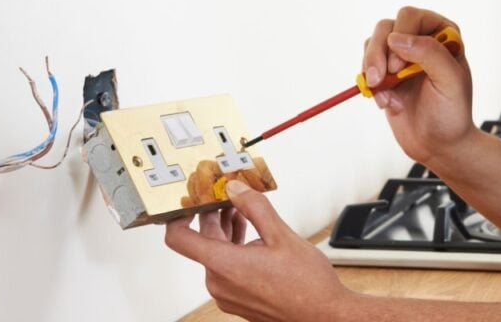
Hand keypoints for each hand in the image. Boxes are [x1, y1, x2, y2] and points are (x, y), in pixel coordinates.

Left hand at [164, 180, 354, 321]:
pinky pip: (226, 270)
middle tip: (227, 197)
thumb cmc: (307, 284)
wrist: (323, 315)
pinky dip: (234, 251)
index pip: (179, 238)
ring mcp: (227, 295)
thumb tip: (234, 190)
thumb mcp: (281, 235)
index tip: (188, 202)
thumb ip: (254, 207)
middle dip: (214, 218)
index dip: (178, 216)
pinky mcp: (237, 300)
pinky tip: (252, 239)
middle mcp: (219, 283)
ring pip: (216, 256)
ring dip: (226, 233)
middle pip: (202, 243)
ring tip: (243, 214)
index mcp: (224, 266)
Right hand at [362, 6, 476, 169]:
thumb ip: (430, 54)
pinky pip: (366, 65)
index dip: (401, 36)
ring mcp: (400, 56)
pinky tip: (386, 102)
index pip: (412, 17)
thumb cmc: (451, 113)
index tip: (398, 67)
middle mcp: (420, 39)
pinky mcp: (385, 73)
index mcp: (442, 34)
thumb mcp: (450, 82)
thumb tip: (396, 39)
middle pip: (386, 27)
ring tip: (383, 94)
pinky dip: (369, 83)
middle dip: (378, 53)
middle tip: (380, 79)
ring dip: (371, 68)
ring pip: (373, 43)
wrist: (438, 145)